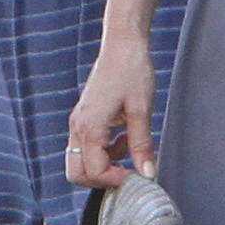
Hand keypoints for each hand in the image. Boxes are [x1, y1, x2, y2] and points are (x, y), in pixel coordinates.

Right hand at [66, 33, 156, 186]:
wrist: (122, 45)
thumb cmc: (132, 71)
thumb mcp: (141, 110)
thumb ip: (141, 145)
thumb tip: (148, 173)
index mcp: (90, 126)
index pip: (94, 171)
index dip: (116, 180)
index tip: (137, 176)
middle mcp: (78, 126)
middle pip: (76, 173)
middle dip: (101, 180)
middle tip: (127, 173)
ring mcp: (78, 122)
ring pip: (80, 160)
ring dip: (104, 164)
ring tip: (129, 149)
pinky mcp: (84, 118)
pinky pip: (86, 146)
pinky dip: (104, 151)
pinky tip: (124, 137)